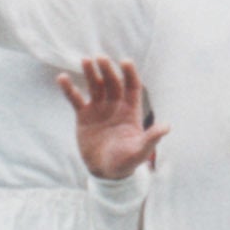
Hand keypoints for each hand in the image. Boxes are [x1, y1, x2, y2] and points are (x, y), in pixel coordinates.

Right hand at [58, 57, 168, 181]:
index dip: (129, 74)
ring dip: (91, 73)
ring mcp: (99, 109)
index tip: (125, 61)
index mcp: (131, 111)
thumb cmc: (126, 161)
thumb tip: (166, 126)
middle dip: (107, 70)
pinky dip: (69, 88)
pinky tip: (62, 77)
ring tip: (85, 60)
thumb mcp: (140, 151)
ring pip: (95, 86)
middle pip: (112, 83)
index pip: (132, 87)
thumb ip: (151, 138)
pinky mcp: (84, 116)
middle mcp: (115, 105)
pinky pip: (76, 99)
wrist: (105, 171)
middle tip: (100, 58)